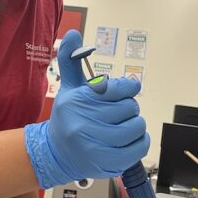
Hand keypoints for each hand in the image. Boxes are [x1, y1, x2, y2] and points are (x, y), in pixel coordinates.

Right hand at [24, 30, 149, 188]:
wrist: (56, 153)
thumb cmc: (68, 118)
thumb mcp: (69, 88)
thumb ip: (72, 61)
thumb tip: (72, 34)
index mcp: (78, 101)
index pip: (117, 88)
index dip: (128, 88)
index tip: (127, 90)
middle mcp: (84, 122)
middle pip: (130, 107)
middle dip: (128, 108)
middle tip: (117, 113)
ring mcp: (96, 145)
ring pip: (137, 126)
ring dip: (135, 125)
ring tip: (123, 126)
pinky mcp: (107, 162)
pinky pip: (139, 147)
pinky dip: (140, 141)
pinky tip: (129, 139)